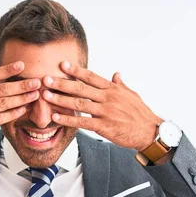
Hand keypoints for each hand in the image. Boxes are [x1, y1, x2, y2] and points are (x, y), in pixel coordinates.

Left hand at [42, 61, 162, 151]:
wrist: (150, 132)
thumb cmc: (141, 114)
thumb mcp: (132, 95)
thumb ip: (120, 85)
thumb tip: (116, 74)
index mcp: (113, 89)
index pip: (91, 77)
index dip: (76, 70)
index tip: (62, 65)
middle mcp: (108, 98)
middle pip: (81, 88)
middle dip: (62, 83)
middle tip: (46, 79)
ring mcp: (105, 112)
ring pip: (79, 104)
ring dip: (61, 99)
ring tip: (46, 96)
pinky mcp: (104, 127)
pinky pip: (82, 122)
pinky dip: (68, 119)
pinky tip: (56, 117)